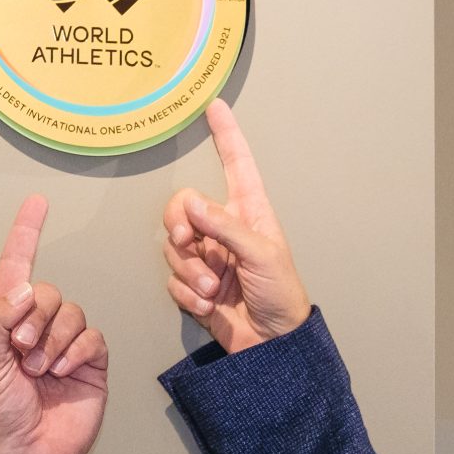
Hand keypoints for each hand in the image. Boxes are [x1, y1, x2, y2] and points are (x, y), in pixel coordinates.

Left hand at [0, 196, 106, 453]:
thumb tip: (24, 289)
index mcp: (5, 321)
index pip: (16, 267)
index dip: (26, 234)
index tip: (36, 203)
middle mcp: (36, 327)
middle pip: (48, 291)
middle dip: (34, 320)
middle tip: (20, 353)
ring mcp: (65, 344)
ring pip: (72, 313)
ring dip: (53, 341)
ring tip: (40, 370)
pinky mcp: (90, 361)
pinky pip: (91, 336)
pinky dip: (76, 352)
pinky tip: (62, 373)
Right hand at [162, 99, 310, 353]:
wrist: (273, 346)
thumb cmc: (281, 294)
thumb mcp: (261, 254)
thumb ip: (225, 227)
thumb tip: (192, 204)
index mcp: (249, 212)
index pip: (236, 164)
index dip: (226, 135)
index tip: (215, 106)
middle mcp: (224, 230)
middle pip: (182, 207)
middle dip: (179, 227)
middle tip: (187, 244)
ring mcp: (207, 258)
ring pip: (173, 247)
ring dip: (188, 271)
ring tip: (211, 289)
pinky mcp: (193, 285)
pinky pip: (172, 279)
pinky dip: (187, 294)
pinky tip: (208, 306)